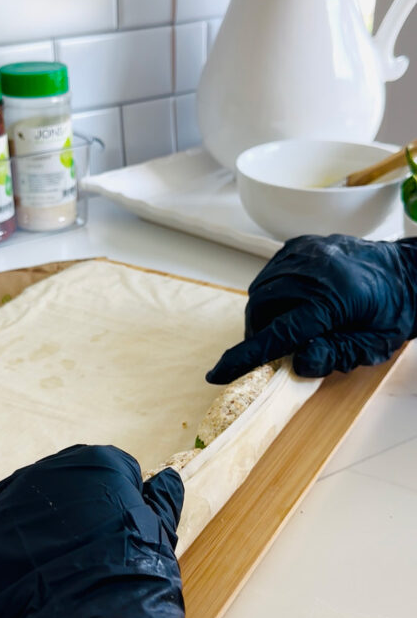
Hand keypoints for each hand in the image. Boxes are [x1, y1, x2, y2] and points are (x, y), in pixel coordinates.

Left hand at [0, 444, 221, 617]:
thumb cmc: (135, 583)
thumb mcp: (158, 538)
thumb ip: (160, 503)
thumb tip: (168, 479)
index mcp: (88, 464)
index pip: (98, 477)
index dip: (107, 515)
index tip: (112, 547)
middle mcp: (37, 476)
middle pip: (47, 497)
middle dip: (60, 528)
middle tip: (76, 570)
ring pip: (9, 528)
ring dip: (23, 552)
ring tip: (44, 593)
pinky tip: (15, 606)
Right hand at [206, 234, 416, 383]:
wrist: (410, 272)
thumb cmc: (394, 310)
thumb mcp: (372, 345)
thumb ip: (335, 355)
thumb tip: (297, 362)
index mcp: (334, 297)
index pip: (279, 333)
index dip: (246, 357)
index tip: (219, 373)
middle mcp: (315, 268)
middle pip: (262, 307)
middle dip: (260, 333)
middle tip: (275, 353)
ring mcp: (306, 251)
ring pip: (261, 290)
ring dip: (265, 314)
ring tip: (287, 328)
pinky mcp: (301, 245)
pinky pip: (271, 273)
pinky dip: (273, 293)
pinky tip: (292, 305)